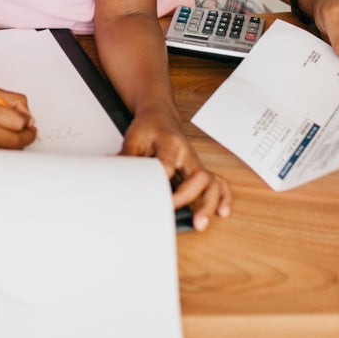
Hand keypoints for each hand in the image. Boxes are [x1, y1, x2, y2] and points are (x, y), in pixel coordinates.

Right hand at [0, 73, 36, 148]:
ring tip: (15, 134)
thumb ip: (13, 102)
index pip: (17, 123)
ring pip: (4, 152)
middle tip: (30, 130)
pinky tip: (0, 138)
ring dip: (14, 145)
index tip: (29, 119)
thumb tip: (28, 118)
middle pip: (13, 143)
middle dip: (27, 137)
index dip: (27, 121)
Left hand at [121, 110, 230, 230]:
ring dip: (209, 203)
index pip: (169, 164)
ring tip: (201, 222)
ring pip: (211, 181)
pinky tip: (222, 211)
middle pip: (197, 176)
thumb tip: (116, 176)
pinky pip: (218, 182)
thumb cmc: (149, 127)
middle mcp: (187, 154)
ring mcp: (195, 163)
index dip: (164, 180)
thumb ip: (127, 158)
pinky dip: (223, 197)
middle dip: (188, 197)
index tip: (157, 196)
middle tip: (174, 211)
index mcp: (170, 144)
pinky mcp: (199, 170)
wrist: (160, 115)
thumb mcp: (133, 138)